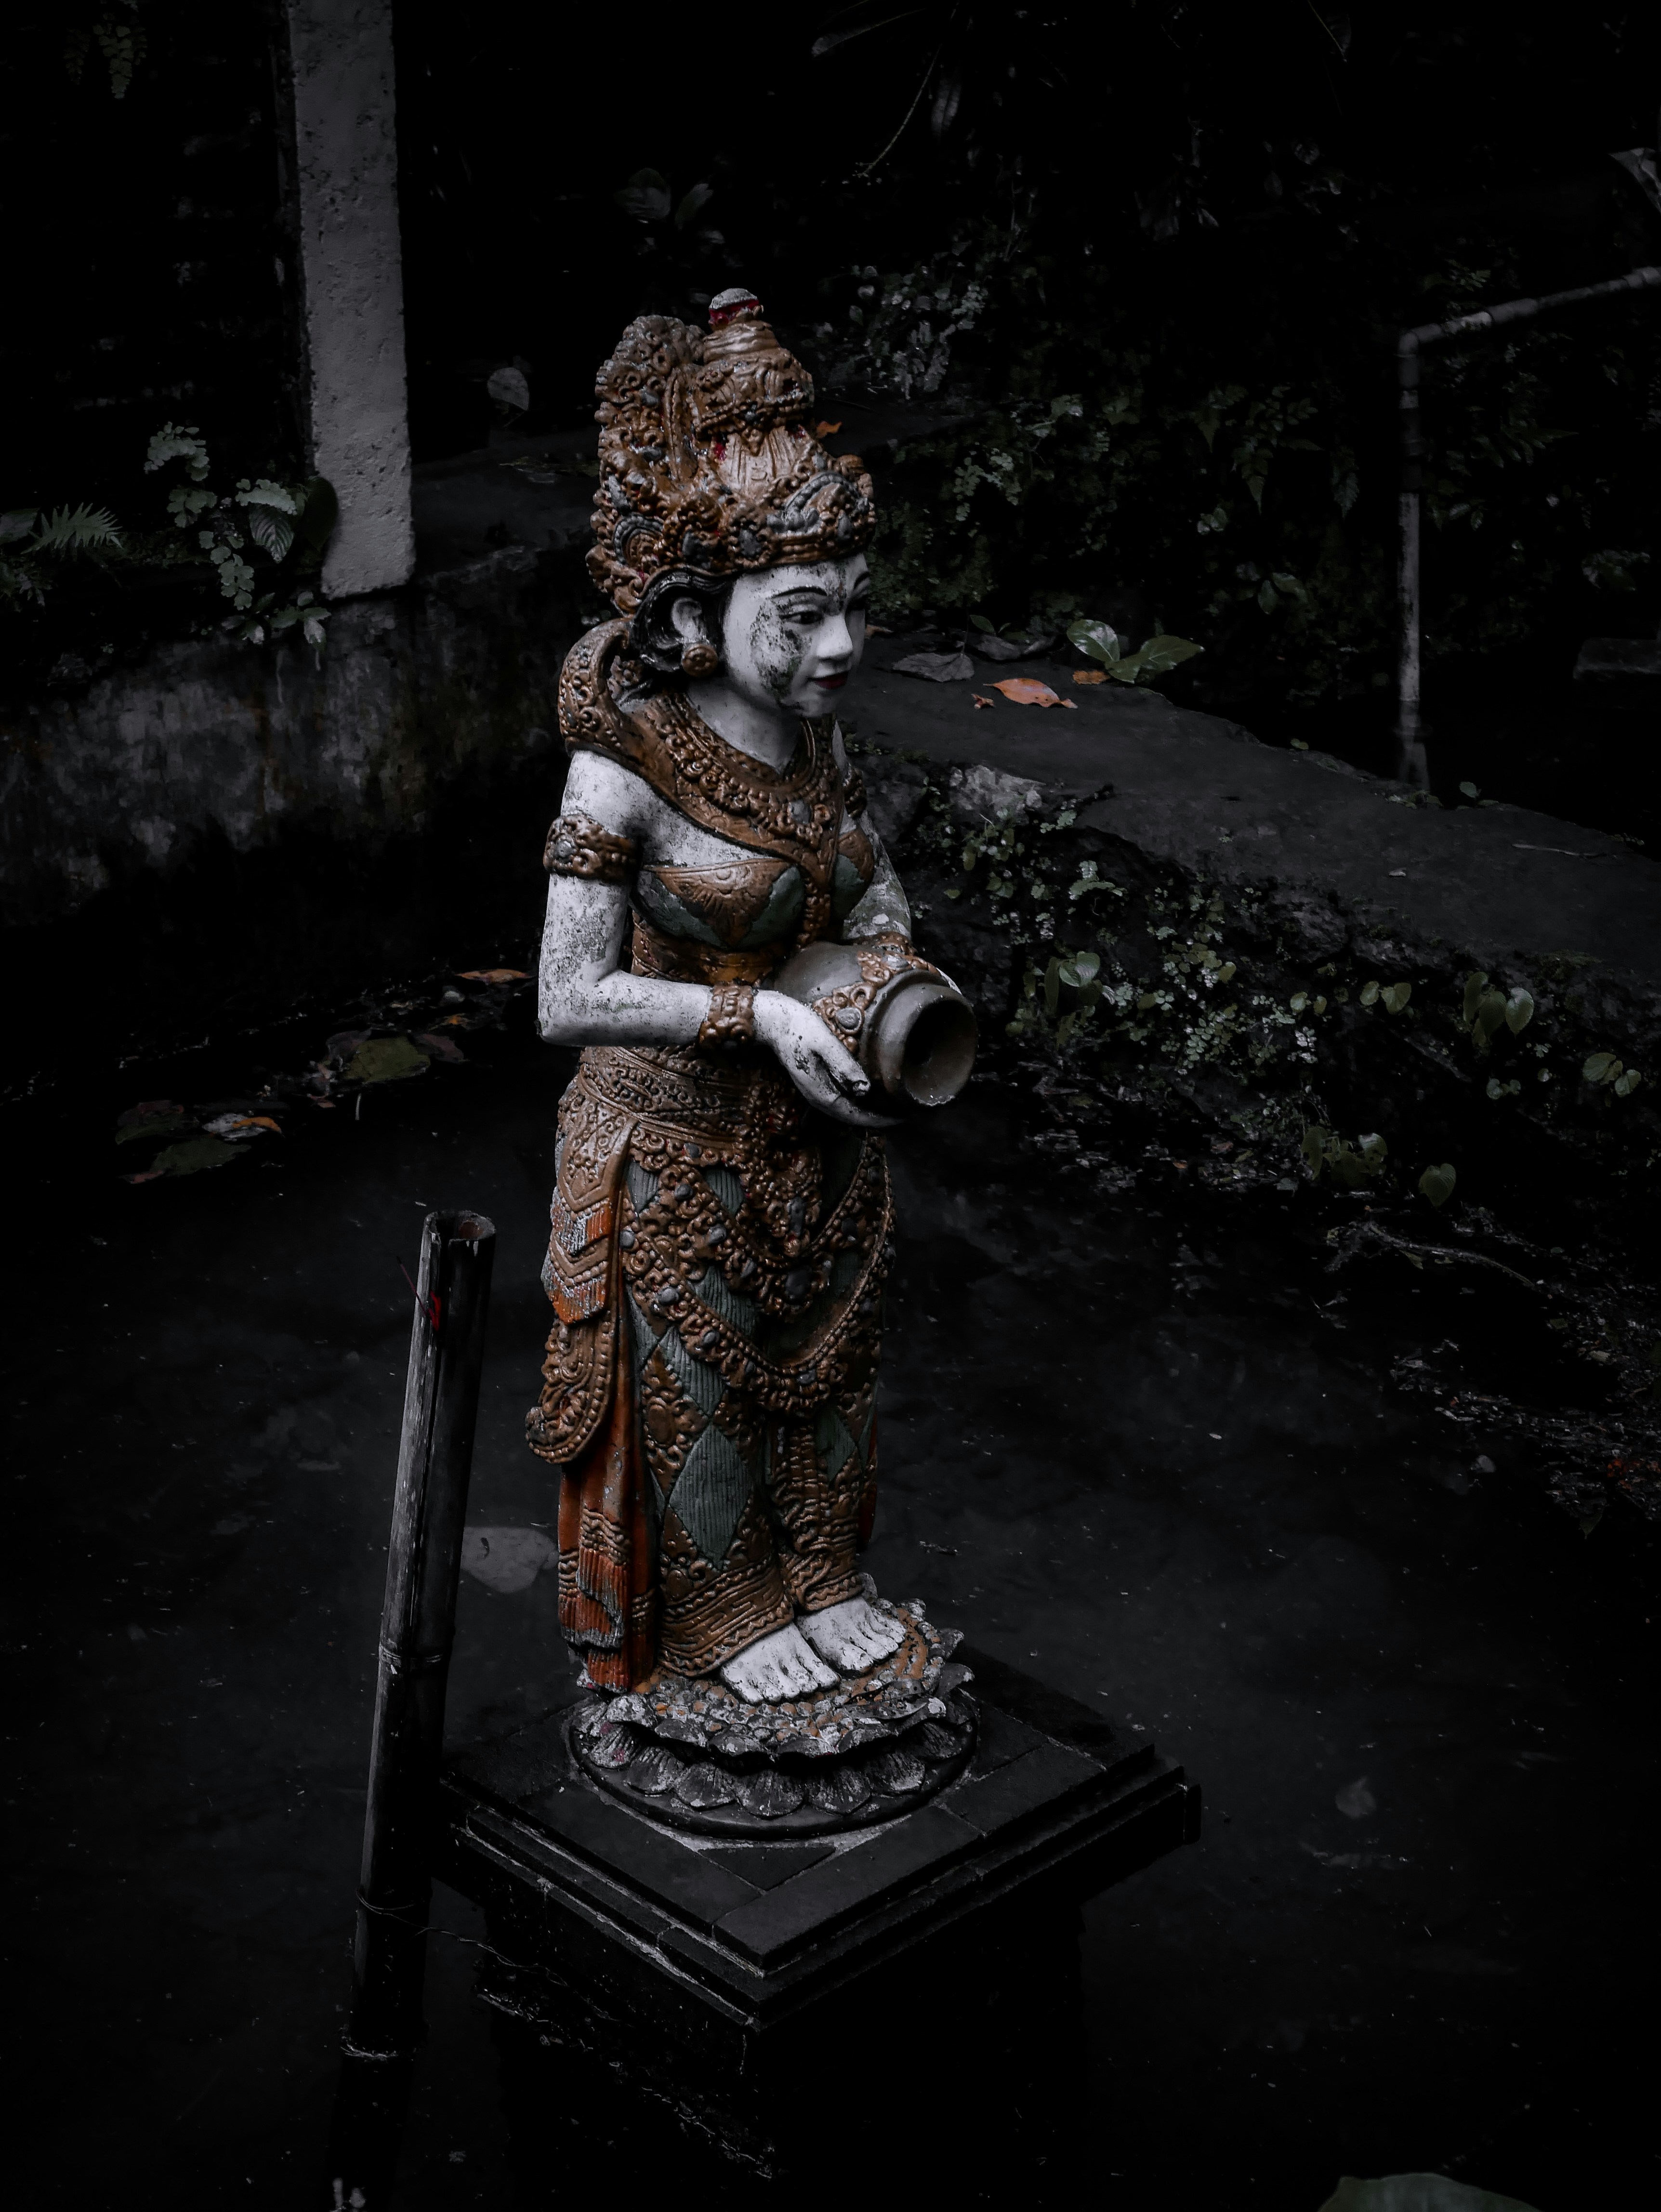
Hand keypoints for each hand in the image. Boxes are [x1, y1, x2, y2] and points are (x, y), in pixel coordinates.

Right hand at [753, 991, 897, 1126]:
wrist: (774, 1023)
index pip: (856, 1116)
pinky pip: (840, 1102)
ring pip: (846, 1112)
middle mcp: (818, 1099)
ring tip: (891, 1107)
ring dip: (868, 1113)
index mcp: (822, 1093)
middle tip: (903, 1113)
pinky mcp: (816, 1084)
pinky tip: (869, 1094)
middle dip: (878, 1120)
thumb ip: (844, 1066)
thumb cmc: (799, 1029)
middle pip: (852, 1119)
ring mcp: (815, 1093)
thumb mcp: (824, 1044)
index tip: (902, 1117)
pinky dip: (858, 1103)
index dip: (880, 1120)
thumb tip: (864, 1088)